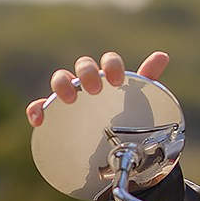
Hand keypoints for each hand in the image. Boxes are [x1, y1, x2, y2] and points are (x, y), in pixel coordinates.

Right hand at [25, 51, 170, 126]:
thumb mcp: (140, 100)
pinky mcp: (55, 114)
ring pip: (60, 80)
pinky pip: (40, 107)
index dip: (112, 65)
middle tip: (95, 90)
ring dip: (62, 84)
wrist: (114, 145)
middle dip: (87, 73)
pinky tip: (39, 120)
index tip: (118, 81)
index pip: (109, 62)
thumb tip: (163, 55)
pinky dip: (36, 110)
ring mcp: (70, 96)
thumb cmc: (126, 115)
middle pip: (83, 66)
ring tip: (70, 99)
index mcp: (110, 76)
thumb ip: (149, 79)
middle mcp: (88, 81)